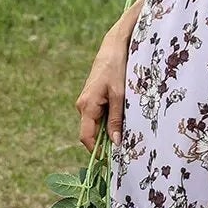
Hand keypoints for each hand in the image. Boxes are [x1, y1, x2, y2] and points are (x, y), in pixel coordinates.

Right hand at [76, 30, 131, 152]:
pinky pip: (98, 115)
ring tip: (125, 130)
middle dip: (104, 141)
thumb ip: (116, 120)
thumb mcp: (120, 96)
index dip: (96, 151)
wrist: (113, 47)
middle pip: (91, 132)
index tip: (109, 159)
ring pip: (95, 124)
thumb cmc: (117, 69)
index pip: (86, 137)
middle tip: (123, 147)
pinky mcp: (92, 98)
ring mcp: (86, 101)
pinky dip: (108, 120)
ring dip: (108, 130)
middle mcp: (82, 105)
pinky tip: (121, 117)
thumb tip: (115, 142)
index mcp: (86, 106)